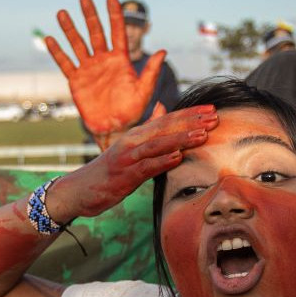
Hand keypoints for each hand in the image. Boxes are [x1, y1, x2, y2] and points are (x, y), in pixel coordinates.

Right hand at [45, 0, 167, 147]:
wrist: (113, 128)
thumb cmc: (132, 112)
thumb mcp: (144, 91)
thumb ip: (151, 71)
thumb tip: (164, 51)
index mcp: (120, 60)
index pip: (118, 32)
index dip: (115, 15)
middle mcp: (103, 61)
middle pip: (96, 33)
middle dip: (90, 16)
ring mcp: (89, 69)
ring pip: (78, 44)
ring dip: (70, 29)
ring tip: (63, 13)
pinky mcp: (76, 80)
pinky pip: (65, 63)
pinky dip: (57, 52)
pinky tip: (49, 39)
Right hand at [47, 105, 215, 221]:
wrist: (80, 189)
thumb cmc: (109, 170)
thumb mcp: (129, 146)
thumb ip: (148, 128)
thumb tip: (163, 107)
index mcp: (136, 134)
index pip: (167, 119)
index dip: (190, 113)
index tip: (212, 109)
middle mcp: (132, 141)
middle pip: (165, 127)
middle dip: (191, 121)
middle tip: (215, 117)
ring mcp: (127, 158)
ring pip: (157, 144)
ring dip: (181, 138)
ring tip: (202, 135)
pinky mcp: (124, 175)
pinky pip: (145, 167)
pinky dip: (162, 161)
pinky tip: (178, 157)